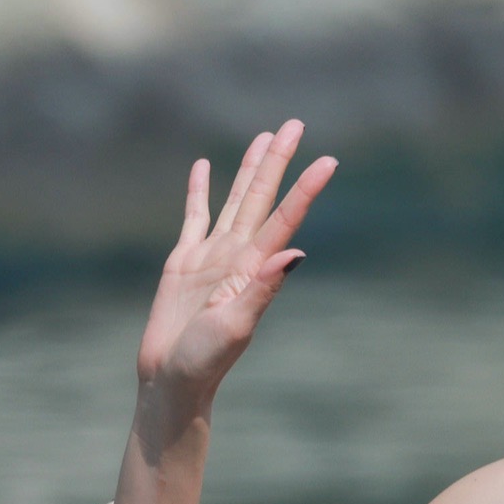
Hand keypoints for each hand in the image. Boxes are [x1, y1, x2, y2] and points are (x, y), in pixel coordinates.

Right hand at [134, 120, 333, 410]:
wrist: (173, 381)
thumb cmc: (206, 361)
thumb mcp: (237, 325)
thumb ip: (263, 289)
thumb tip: (295, 253)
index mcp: (255, 267)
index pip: (285, 217)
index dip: (306, 188)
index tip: (330, 160)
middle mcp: (239, 255)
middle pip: (262, 196)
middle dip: (278, 160)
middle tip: (295, 122)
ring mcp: (212, 256)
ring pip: (234, 199)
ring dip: (249, 168)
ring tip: (264, 136)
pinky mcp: (183, 262)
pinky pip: (193, 216)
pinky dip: (199, 190)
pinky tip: (204, 165)